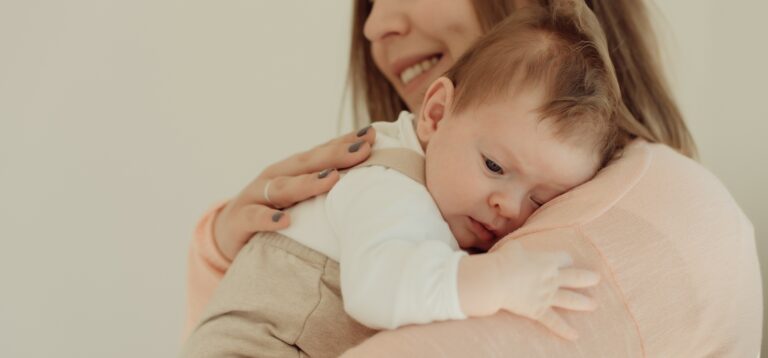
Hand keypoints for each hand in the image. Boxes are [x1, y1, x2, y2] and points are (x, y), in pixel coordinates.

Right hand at [213, 126, 375, 260]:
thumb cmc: (274, 213)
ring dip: (308, 183)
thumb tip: (370, 186)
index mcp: (293, 170)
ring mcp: (256, 196)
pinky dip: (268, 218)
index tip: (372, 134)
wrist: (228, 233)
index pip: (322, 152)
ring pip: (283, 187)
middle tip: (362, 149)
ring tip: (332, 179)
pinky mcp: (239, 220)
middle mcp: (275, 176)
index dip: (345, 142)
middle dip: (335, 155)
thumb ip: (327, 190)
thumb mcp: (301, 200)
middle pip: (307, 163)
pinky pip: (254, 217)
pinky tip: (284, 221)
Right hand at [493, 241, 599, 339]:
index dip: (565, 259)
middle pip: (576, 277)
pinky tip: (575, 336)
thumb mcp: (515, 248)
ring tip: (594, 305)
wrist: (497, 280)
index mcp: (548, 260)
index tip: (565, 261)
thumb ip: (522, 250)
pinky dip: (564, 330)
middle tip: (597, 279)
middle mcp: (552, 278)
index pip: (565, 258)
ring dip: (583, 303)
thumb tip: (518, 252)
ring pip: (571, 300)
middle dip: (588, 278)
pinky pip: (554, 322)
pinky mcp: (539, 311)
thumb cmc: (504, 260)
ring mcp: (548, 296)